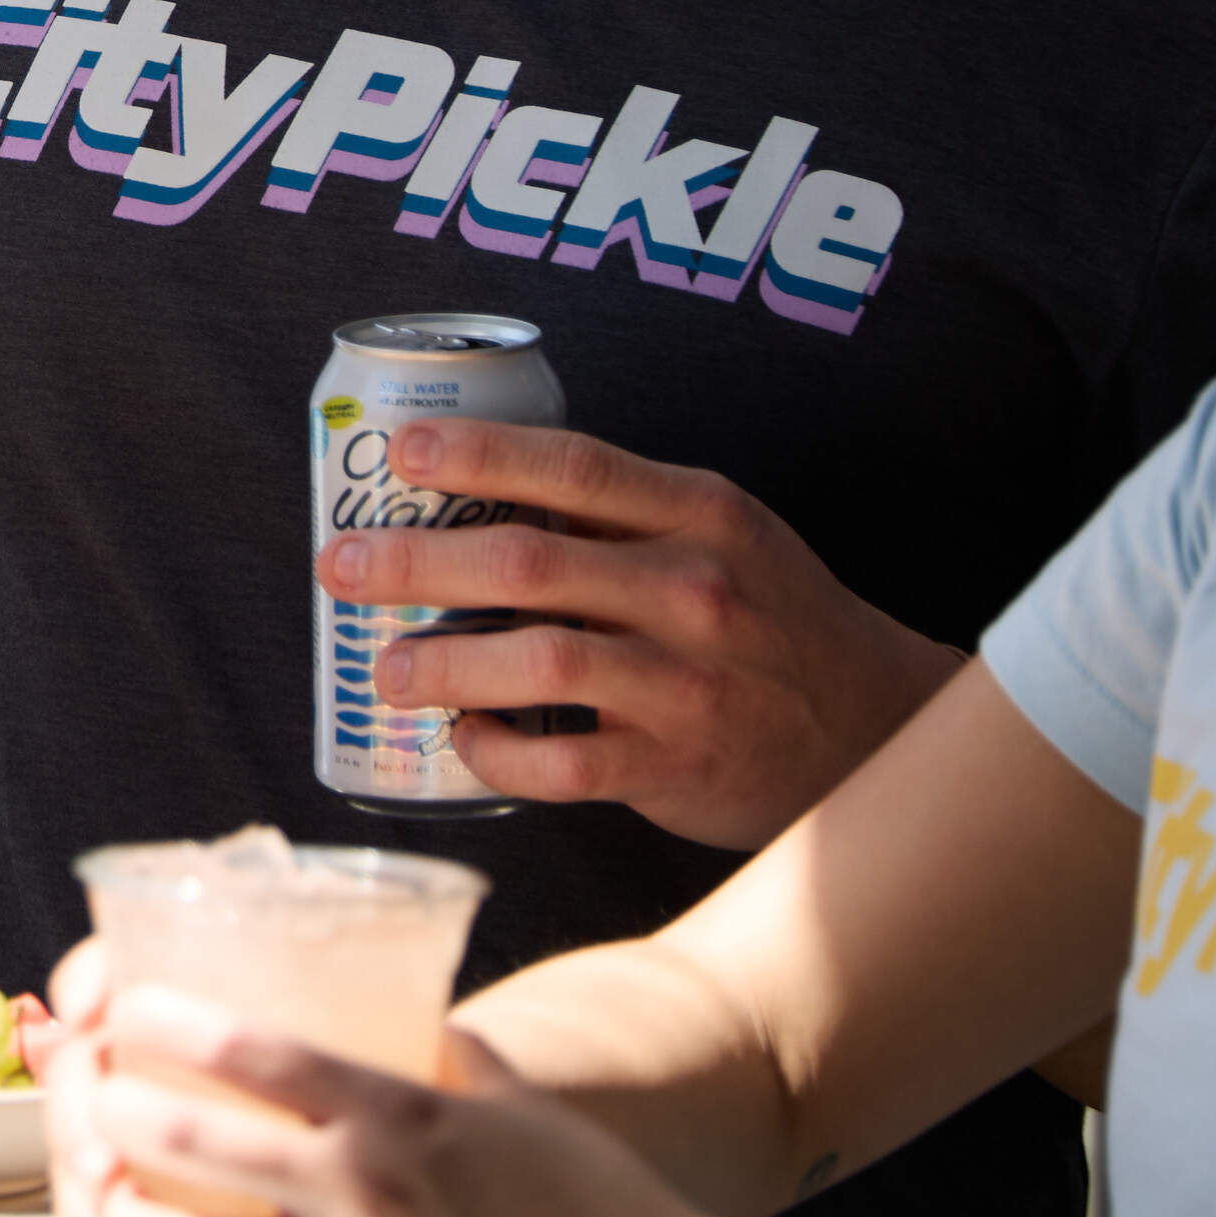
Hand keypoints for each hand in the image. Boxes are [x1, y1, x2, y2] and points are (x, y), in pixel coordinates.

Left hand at [52, 985, 729, 1216]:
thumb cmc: (599, 1202)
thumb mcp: (517, 1100)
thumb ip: (443, 1054)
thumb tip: (395, 1013)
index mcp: (400, 1114)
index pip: (255, 1050)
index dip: (165, 1022)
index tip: (122, 1005)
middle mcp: (361, 1193)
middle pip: (187, 1143)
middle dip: (112, 1113)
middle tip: (91, 1097)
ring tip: (101, 1192)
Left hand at [346, 422, 956, 851]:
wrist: (871, 722)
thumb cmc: (772, 614)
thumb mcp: (723, 534)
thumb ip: (623, 515)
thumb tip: (482, 493)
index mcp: (701, 513)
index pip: (575, 468)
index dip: (481, 455)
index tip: (401, 450)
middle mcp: (695, 590)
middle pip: (530, 565)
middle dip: (418, 563)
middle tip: (343, 565)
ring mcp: (687, 683)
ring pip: (538, 666)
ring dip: (443, 666)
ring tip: (386, 668)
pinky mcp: (675, 766)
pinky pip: (562, 765)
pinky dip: (498, 753)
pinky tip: (464, 740)